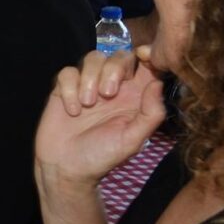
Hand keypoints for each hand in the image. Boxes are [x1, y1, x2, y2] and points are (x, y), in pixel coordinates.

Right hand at [34, 46, 166, 187]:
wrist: (66, 168)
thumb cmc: (102, 157)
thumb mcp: (133, 140)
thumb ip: (151, 114)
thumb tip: (158, 84)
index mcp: (135, 97)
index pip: (146, 67)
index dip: (148, 56)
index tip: (143, 57)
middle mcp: (114, 87)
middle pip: (119, 55)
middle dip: (113, 70)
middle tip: (107, 95)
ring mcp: (88, 86)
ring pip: (93, 57)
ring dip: (90, 79)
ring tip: (87, 105)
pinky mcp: (65, 88)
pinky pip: (68, 72)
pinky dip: (69, 89)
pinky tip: (72, 111)